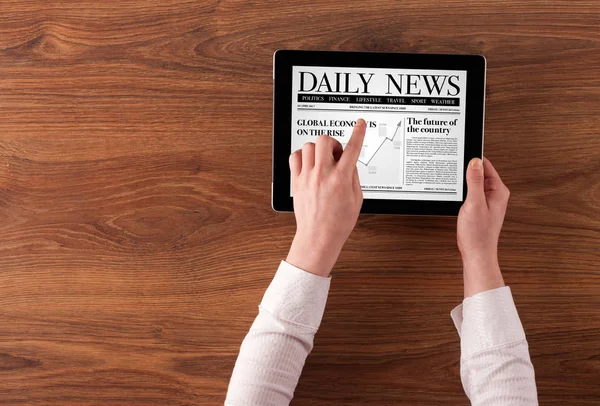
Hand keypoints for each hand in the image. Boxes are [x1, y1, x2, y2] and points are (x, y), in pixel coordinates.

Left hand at [286, 119, 365, 276]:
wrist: (318, 237)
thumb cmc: (338, 223)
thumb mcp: (357, 199)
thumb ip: (353, 176)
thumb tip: (349, 161)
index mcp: (341, 179)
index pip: (352, 149)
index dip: (358, 133)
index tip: (360, 124)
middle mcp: (323, 175)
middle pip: (325, 141)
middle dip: (333, 143)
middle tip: (335, 154)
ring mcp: (307, 177)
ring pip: (309, 146)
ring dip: (318, 149)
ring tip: (322, 161)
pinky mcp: (296, 182)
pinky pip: (295, 157)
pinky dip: (302, 156)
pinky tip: (309, 164)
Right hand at [458, 157, 509, 296]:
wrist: (476, 253)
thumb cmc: (478, 234)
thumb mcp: (474, 203)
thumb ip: (474, 181)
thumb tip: (475, 162)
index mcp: (498, 191)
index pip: (486, 165)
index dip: (472, 160)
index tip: (461, 155)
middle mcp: (495, 194)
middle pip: (479, 172)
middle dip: (467, 170)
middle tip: (454, 169)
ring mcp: (487, 201)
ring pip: (473, 183)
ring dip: (464, 182)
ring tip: (454, 182)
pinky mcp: (479, 207)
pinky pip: (470, 192)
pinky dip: (462, 191)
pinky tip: (456, 195)